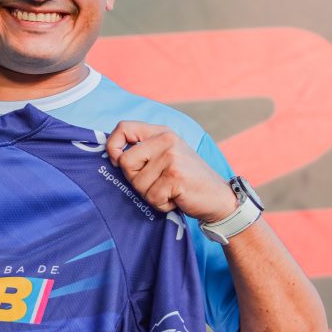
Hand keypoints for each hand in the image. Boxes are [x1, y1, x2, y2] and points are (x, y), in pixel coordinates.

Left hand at [104, 121, 238, 222]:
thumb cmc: (187, 181)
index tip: (116, 162)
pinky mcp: (175, 176)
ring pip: (137, 184)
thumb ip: (144, 151)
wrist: (219, 197)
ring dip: (151, 195)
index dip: (112, 146)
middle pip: (125, 162)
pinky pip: (151, 197)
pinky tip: (176, 198)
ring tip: (170, 191)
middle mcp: (166, 140)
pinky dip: (162, 204)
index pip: (123, 127)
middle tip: (157, 183)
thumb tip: (112, 156)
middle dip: (135, 180)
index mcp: (161, 132)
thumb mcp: (167, 157)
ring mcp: (171, 157)